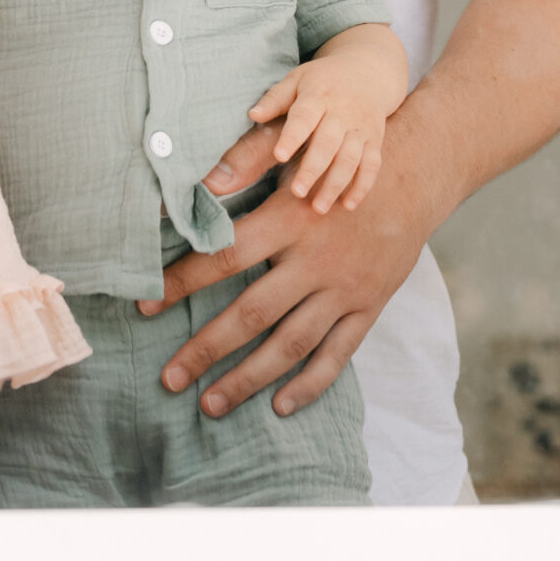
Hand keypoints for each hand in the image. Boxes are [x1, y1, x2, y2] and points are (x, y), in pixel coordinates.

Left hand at [137, 113, 435, 418]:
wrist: (414, 175)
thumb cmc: (336, 160)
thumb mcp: (290, 154)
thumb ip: (243, 165)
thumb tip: (195, 185)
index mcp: (289, 219)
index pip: (225, 257)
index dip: (181, 283)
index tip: (145, 305)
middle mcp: (315, 261)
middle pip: (253, 313)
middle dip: (207, 348)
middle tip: (170, 377)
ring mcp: (344, 289)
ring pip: (291, 344)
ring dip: (248, 378)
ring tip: (210, 404)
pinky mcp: (368, 307)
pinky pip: (337, 354)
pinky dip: (310, 384)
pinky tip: (279, 405)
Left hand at [246, 32, 404, 213]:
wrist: (368, 72)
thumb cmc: (323, 80)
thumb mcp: (297, 79)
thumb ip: (275, 99)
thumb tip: (252, 115)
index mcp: (318, 95)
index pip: (304, 116)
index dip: (292, 136)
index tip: (278, 156)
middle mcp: (342, 112)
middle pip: (328, 143)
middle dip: (313, 169)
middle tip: (297, 192)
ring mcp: (361, 127)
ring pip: (351, 158)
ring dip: (336, 184)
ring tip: (318, 207)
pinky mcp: (375, 140)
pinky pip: (372, 165)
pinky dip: (362, 186)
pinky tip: (348, 205)